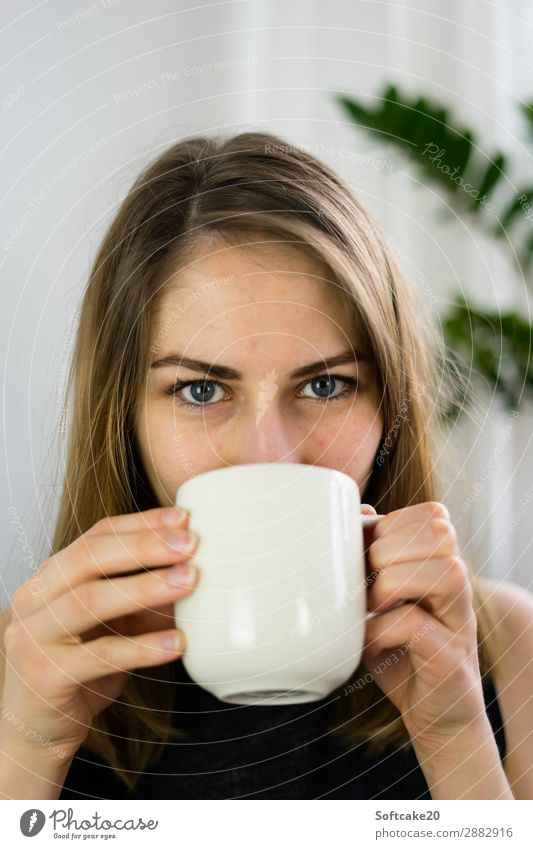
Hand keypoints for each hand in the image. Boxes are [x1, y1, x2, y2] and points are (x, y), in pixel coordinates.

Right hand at [1, 507, 199, 761]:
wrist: (35, 733)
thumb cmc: (79, 671)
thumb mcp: (115, 626)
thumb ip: (145, 600)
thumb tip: (192, 571)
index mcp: (51, 576)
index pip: (96, 535)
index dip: (142, 524)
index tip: (183, 519)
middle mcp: (35, 598)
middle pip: (89, 557)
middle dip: (144, 546)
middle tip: (189, 543)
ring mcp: (33, 636)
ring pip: (90, 601)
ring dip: (145, 588)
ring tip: (189, 581)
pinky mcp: (44, 675)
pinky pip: (99, 656)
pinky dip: (142, 648)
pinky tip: (177, 642)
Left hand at [362, 501, 484, 751]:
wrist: (433, 716)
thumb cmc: (401, 652)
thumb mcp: (380, 602)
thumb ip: (372, 560)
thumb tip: (361, 513)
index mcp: (440, 567)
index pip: (434, 515)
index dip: (395, 522)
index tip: (366, 550)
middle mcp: (457, 589)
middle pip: (441, 534)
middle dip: (391, 547)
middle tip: (366, 578)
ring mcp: (459, 622)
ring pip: (447, 572)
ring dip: (394, 582)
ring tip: (370, 605)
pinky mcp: (450, 659)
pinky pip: (418, 625)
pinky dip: (382, 629)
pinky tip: (371, 640)